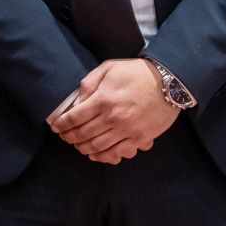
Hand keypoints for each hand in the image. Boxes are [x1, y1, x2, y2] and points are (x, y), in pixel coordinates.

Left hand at [49, 59, 179, 163]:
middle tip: (65, 137)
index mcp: (103, 99)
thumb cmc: (136, 72)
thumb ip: (89, 84)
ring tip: (77, 145)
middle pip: (83, 134)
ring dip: (83, 148)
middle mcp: (113, 117)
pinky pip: (117, 153)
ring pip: (97, 146)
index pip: (75, 117)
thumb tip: (76, 101)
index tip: (56, 126)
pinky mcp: (139, 138)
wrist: (169, 81)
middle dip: (70, 137)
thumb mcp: (109, 68)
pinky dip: (103, 157)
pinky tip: (95, 155)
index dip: (62, 124)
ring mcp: (127, 130)